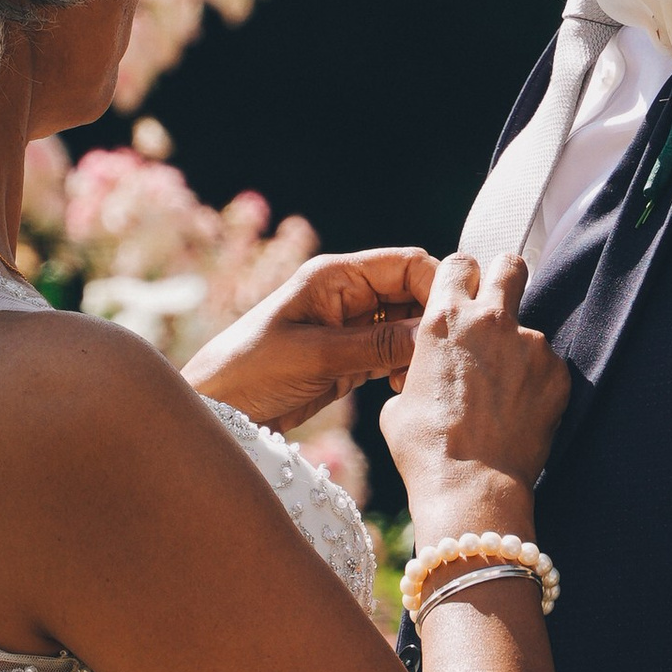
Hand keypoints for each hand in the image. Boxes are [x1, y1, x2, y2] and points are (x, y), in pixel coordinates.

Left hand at [182, 245, 435, 428]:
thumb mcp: (316, 357)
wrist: (217, 408)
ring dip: (422, 350)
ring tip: (420, 379)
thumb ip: (377, 345)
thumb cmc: (251, 370)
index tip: (454, 323)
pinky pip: (395, 354)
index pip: (407, 264)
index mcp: (336, 275)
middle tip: (443, 359)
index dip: (437, 287)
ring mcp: (353, 326)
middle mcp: (349, 294)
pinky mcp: (352, 358)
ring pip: (410, 327)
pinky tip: (406, 389)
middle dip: (434, 322)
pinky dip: (407, 368)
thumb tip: (434, 335)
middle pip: (415, 293)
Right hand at [378, 250, 570, 528]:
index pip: (460, 264)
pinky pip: (548, 366)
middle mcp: (491, 319)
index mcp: (445, 318)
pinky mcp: (558, 373)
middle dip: (505, 279)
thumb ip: (419, 369)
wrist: (472, 488)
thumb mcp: (399, 402)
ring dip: (519, 350)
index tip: (464, 298)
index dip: (463, 280)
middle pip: (510, 265)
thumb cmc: (426, 450)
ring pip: (529, 329)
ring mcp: (531, 344)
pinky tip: (521, 413)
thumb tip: (424, 371)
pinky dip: (537, 383)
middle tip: (499, 312)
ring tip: (504, 394)